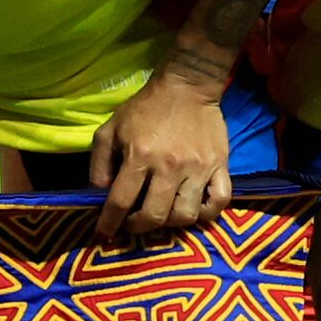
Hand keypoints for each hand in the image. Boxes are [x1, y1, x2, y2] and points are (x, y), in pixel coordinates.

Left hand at [89, 67, 237, 243]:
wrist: (186, 86)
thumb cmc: (145, 108)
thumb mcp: (110, 129)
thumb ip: (99, 164)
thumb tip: (100, 195)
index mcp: (139, 155)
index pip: (121, 202)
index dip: (109, 223)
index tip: (104, 234)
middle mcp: (170, 166)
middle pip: (154, 216)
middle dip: (138, 227)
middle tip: (133, 223)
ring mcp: (199, 168)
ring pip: (186, 215)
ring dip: (170, 223)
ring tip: (162, 214)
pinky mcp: (220, 166)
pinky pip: (219, 202)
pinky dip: (207, 214)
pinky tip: (193, 209)